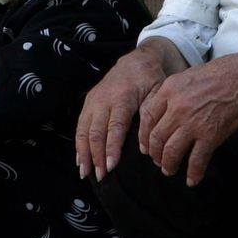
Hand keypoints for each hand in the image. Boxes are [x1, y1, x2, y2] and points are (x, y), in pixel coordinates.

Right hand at [75, 48, 163, 180]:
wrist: (136, 61)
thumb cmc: (151, 80)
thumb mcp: (158, 93)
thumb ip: (150, 116)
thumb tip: (144, 148)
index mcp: (122, 97)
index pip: (115, 127)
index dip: (111, 148)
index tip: (111, 166)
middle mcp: (103, 100)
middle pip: (96, 132)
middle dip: (97, 156)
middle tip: (101, 176)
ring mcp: (93, 101)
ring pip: (84, 131)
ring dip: (84, 154)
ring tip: (86, 173)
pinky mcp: (88, 103)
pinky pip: (80, 126)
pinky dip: (78, 145)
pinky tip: (80, 160)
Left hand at [137, 51, 237, 184]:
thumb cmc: (220, 74)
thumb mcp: (188, 76)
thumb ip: (173, 92)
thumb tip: (163, 110)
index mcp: (169, 90)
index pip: (147, 117)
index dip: (144, 135)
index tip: (146, 145)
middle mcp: (177, 108)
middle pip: (157, 137)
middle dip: (155, 154)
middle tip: (157, 160)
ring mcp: (193, 123)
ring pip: (172, 152)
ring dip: (168, 165)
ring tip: (168, 170)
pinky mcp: (210, 136)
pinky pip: (197, 160)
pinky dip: (193, 173)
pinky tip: (192, 180)